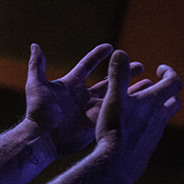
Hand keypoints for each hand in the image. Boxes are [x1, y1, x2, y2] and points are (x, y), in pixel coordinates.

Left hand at [25, 43, 145, 155]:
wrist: (43, 137)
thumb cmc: (38, 112)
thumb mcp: (36, 85)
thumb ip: (37, 65)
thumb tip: (35, 46)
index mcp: (72, 84)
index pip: (88, 65)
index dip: (98, 56)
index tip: (110, 48)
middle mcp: (85, 95)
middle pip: (108, 79)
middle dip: (123, 71)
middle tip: (139, 65)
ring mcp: (93, 108)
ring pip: (117, 95)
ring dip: (132, 88)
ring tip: (149, 82)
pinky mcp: (98, 121)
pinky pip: (116, 111)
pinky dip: (130, 105)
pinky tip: (143, 101)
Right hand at [95, 50, 182, 183]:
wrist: (118, 165)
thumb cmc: (116, 130)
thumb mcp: (114, 99)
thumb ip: (118, 75)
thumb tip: (120, 52)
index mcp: (154, 103)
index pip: (173, 82)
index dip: (169, 72)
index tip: (160, 68)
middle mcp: (160, 118)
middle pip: (175, 101)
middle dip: (169, 90)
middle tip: (158, 84)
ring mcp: (156, 133)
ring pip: (165, 116)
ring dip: (160, 106)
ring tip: (145, 103)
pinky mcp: (149, 145)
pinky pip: (154, 130)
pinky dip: (149, 122)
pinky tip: (136, 125)